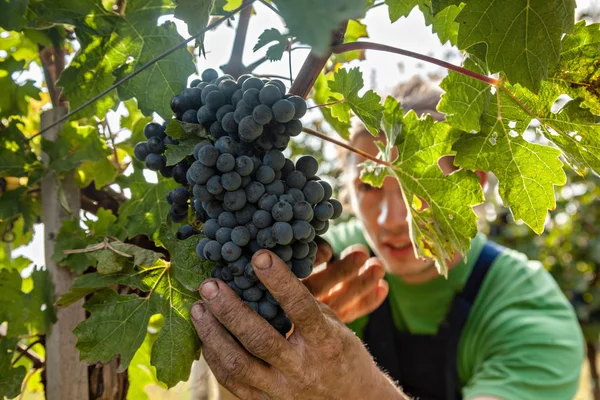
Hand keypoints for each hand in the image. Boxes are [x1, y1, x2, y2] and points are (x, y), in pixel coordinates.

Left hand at [191, 250, 404, 399]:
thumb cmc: (341, 354)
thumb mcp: (333, 324)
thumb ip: (303, 303)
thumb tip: (269, 270)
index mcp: (326, 343)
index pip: (301, 308)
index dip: (279, 280)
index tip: (259, 256)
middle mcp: (302, 368)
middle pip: (259, 339)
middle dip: (229, 309)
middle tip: (209, 285)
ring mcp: (282, 390)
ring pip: (238, 364)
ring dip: (212, 333)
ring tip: (197, 309)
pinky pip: (232, 381)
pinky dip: (215, 357)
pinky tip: (206, 336)